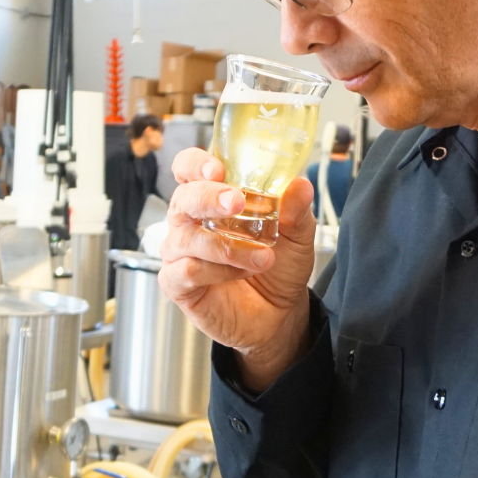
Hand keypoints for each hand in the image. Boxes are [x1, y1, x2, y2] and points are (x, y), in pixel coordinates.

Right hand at [158, 147, 316, 392]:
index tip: (217, 168)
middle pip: (183, 199)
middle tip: (236, 202)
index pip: (188, 169)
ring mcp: (180, 253)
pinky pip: (186, 271)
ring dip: (227, 246)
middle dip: (208, 197)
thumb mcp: (297, 235)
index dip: (195, 164)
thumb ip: (296, 209)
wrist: (280, 312)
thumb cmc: (279, 266)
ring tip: (262, 257)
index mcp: (211, 198)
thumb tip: (300, 184)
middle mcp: (190, 222)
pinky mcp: (177, 284)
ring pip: (186, 238)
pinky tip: (239, 274)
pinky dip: (216, 270)